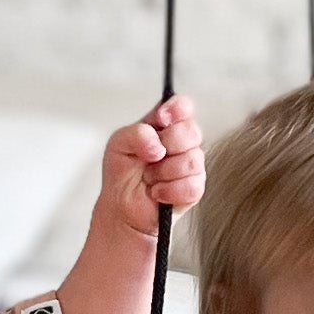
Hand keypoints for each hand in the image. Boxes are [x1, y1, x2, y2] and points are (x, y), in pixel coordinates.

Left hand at [101, 93, 203, 239]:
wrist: (122, 207)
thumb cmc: (122, 173)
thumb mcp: (118, 144)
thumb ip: (135, 134)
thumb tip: (156, 142)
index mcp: (165, 125)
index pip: (182, 106)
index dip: (176, 109)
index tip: (161, 119)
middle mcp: (181, 142)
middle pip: (191, 131)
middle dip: (167, 145)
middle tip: (150, 157)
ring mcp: (191, 165)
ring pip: (191, 161)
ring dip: (163, 173)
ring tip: (150, 178)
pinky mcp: (194, 189)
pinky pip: (191, 186)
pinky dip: (168, 191)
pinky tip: (158, 192)